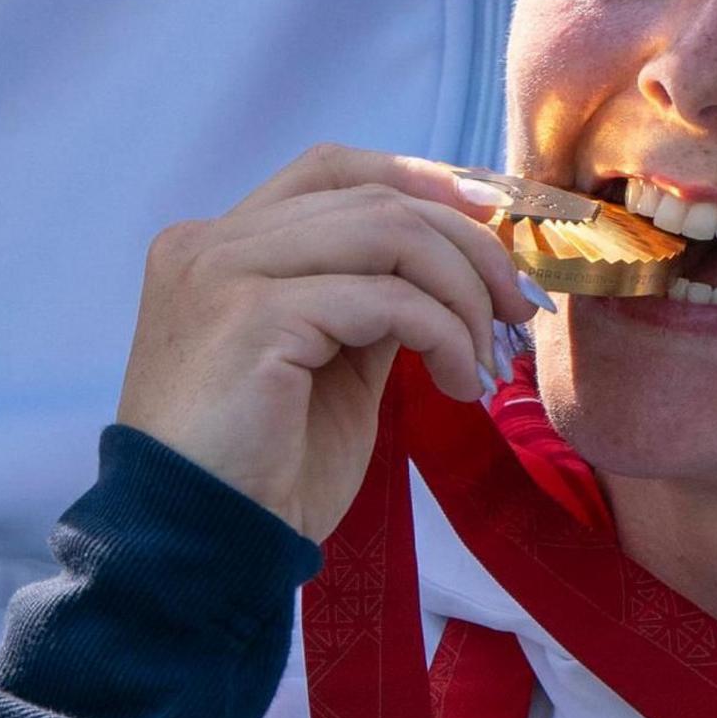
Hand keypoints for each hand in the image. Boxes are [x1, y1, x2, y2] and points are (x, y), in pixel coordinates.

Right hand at [115, 146, 539, 540]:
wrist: (200, 548)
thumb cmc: (261, 474)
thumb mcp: (329, 367)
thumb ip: (368, 304)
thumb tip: (451, 269)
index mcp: (217, 247)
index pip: (332, 169)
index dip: (421, 178)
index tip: (490, 217)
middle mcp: (211, 243)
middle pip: (371, 195)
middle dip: (465, 242)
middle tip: (516, 305)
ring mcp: (224, 273)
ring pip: (386, 231)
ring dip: (460, 291)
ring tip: (484, 359)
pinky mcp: (253, 317)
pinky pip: (386, 298)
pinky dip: (443, 333)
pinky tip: (458, 382)